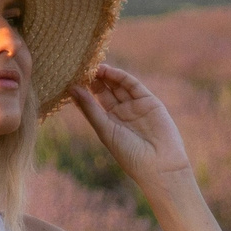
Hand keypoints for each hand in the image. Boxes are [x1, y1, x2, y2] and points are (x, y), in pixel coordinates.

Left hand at [68, 64, 190, 185]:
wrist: (159, 163)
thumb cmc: (129, 153)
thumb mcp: (105, 130)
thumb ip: (90, 108)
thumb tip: (72, 89)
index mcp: (109, 124)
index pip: (94, 102)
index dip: (84, 90)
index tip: (71, 79)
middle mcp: (122, 113)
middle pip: (105, 91)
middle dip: (94, 80)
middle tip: (81, 68)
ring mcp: (136, 106)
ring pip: (118, 86)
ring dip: (106, 75)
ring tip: (92, 66)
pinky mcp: (149, 101)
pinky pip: (133, 85)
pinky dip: (121, 77)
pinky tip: (108, 71)